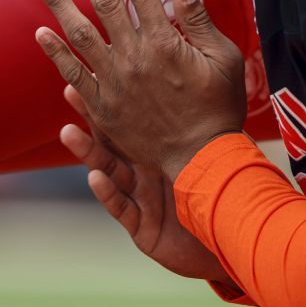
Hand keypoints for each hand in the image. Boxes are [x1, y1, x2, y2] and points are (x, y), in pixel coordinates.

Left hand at [32, 0, 246, 180]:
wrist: (200, 160)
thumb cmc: (218, 109)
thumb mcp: (223, 60)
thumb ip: (200, 21)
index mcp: (165, 44)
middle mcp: (133, 58)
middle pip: (104, 1)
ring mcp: (114, 83)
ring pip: (79, 34)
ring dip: (58, 3)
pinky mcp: (104, 107)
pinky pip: (74, 75)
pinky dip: (56, 53)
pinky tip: (41, 32)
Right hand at [59, 85, 235, 284]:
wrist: (237, 237)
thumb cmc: (227, 192)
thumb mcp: (213, 149)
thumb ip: (200, 117)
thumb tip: (198, 74)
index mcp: (161, 152)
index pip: (132, 119)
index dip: (113, 96)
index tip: (96, 68)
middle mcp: (146, 174)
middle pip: (111, 140)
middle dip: (91, 116)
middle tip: (71, 90)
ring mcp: (142, 201)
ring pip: (109, 172)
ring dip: (88, 153)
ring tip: (68, 132)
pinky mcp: (143, 230)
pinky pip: (121, 209)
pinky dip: (107, 193)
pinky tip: (95, 176)